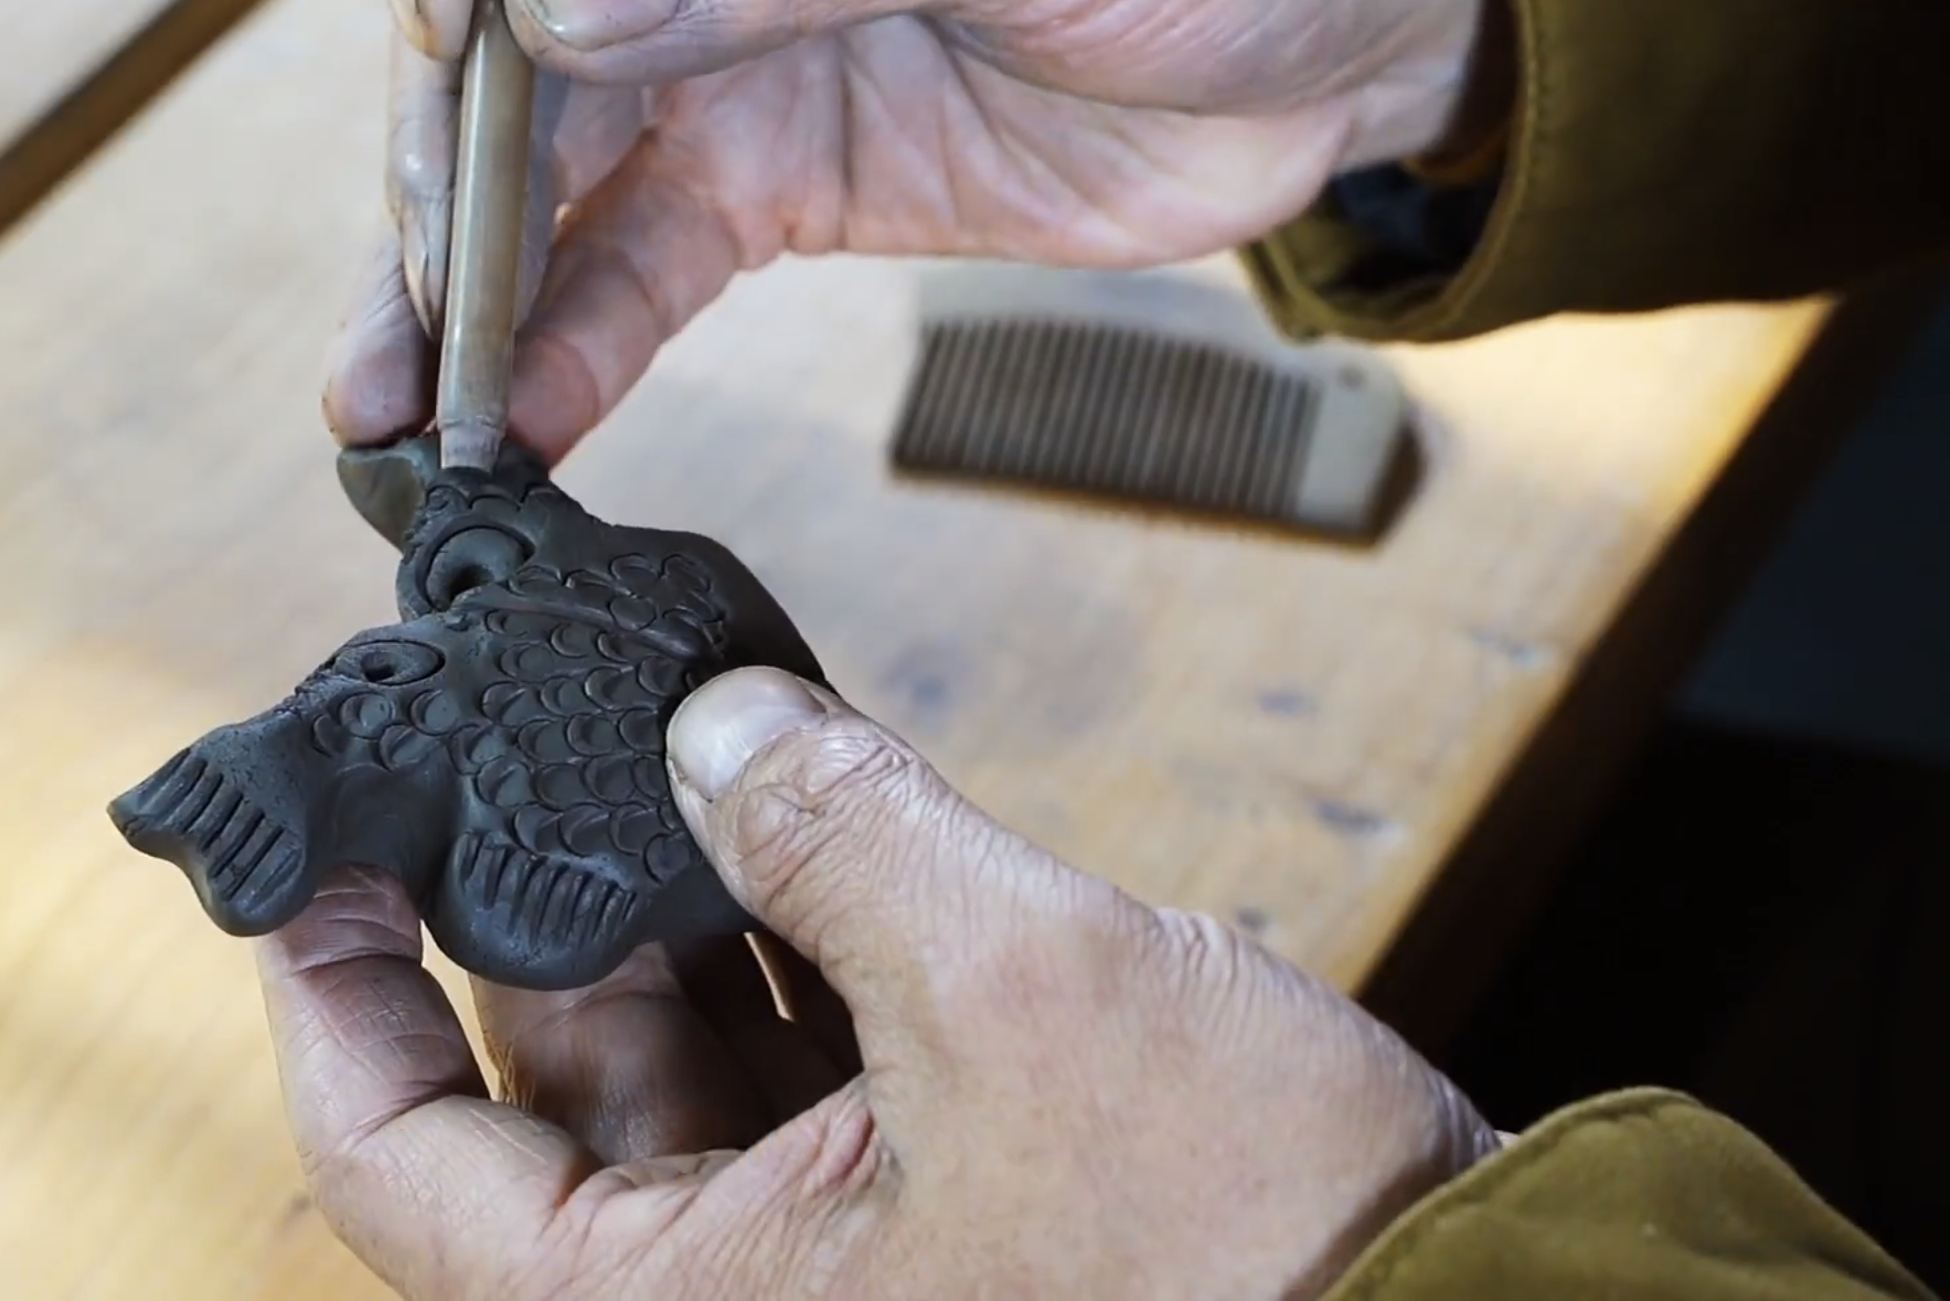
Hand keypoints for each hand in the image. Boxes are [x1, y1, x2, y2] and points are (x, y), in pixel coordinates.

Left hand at [259, 666, 1499, 1299]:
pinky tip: (809, 805)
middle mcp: (736, 1298)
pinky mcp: (932, 1202)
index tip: (317, 862)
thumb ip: (842, 835)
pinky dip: (795, 935)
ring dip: (681, 900)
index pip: (404, 1172)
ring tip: (676, 741)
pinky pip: (805, 1059)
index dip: (333, 1003)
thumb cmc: (1254, 1246)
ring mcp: (837, 1250)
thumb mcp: (1022, 991)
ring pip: (685, 1063)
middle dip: (542, 898)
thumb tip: (715, 726)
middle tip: (521, 737)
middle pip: (552, 1090)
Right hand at [324, 0, 1487, 460]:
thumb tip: (553, 23)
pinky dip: (586, 348)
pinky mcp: (786, 184)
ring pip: (562, 197)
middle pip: (513, 93)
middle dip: (441, 229)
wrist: (1320, 43)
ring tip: (408, 427)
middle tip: (386, 366)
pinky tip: (530, 428)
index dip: (458, 85)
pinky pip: (651, 270)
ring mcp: (732, 78)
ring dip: (483, 314)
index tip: (442, 203)